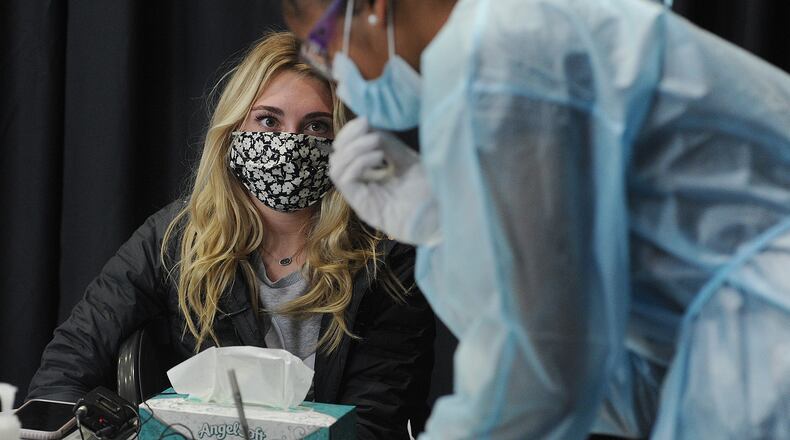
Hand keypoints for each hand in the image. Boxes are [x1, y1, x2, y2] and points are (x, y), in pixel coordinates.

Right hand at [329, 118, 439, 245]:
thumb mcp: (407, 160)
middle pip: (337, 156)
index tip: (365, 119)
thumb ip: (388, 145)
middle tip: (367, 126)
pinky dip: (357, 164)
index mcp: (372, 173)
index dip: (351, 132)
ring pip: (336, 167)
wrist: (442, 217)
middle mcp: (363, 185)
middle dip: (348, 137)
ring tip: (375, 142)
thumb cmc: (430, 191)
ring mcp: (362, 197)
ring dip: (353, 149)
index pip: (347, 149)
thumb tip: (369, 125)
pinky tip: (377, 158)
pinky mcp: (363, 208)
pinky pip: (345, 181)